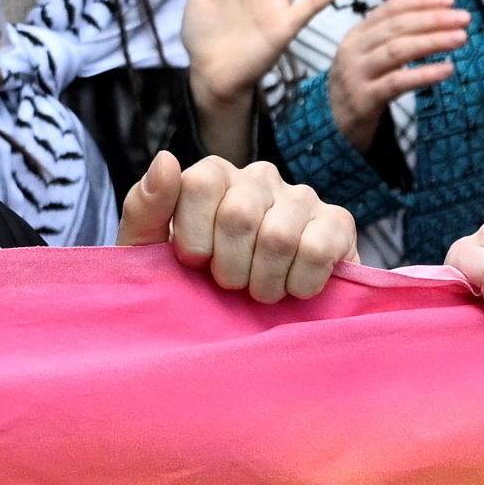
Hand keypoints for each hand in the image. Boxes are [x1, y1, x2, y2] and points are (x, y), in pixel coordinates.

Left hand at [123, 150, 378, 308]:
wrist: (245, 324)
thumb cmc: (191, 284)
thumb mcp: (149, 252)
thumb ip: (145, 208)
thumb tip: (166, 160)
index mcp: (214, 176)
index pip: (200, 183)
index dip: (194, 238)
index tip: (194, 264)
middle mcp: (259, 177)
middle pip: (239, 214)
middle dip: (229, 268)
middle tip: (231, 286)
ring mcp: (302, 197)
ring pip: (279, 237)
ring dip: (264, 283)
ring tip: (260, 293)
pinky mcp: (338, 222)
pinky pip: (318, 249)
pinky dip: (300, 283)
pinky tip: (293, 288)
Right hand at [325, 0, 472, 168]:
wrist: (334, 126)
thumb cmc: (363, 85)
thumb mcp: (372, 55)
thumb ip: (395, 37)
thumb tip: (438, 17)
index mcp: (358, 33)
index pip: (390, 8)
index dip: (421, 1)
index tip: (451, 0)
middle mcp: (353, 49)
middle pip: (397, 27)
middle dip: (433, 19)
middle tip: (464, 18)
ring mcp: (356, 74)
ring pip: (397, 51)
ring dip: (432, 42)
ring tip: (461, 38)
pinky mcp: (363, 99)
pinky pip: (397, 82)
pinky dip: (424, 74)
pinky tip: (447, 69)